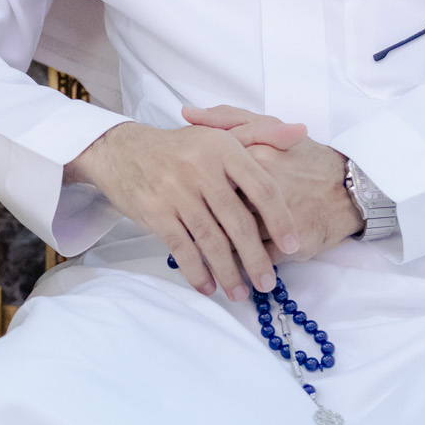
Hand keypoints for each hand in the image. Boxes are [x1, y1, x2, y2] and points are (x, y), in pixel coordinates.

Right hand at [65, 118, 307, 301]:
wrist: (122, 151)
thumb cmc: (179, 148)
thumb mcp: (219, 133)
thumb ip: (262, 134)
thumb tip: (301, 132)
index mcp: (223, 147)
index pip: (261, 187)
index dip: (280, 219)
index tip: (291, 246)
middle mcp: (200, 167)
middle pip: (237, 221)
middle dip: (256, 258)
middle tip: (267, 283)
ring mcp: (176, 191)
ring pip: (211, 240)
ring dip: (228, 272)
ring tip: (240, 293)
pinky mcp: (155, 211)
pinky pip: (182, 248)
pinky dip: (196, 271)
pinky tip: (207, 286)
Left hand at [184, 104, 362, 259]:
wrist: (350, 190)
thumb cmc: (306, 159)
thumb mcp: (269, 128)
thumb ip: (226, 119)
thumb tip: (186, 113)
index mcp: (253, 156)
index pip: (206, 174)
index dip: (191, 187)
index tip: (181, 193)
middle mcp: (261, 187)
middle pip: (212, 209)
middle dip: (198, 221)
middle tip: (186, 226)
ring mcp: (274, 219)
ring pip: (228, 238)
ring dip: (214, 248)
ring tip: (206, 251)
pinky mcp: (287, 245)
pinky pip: (251, 258)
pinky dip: (240, 262)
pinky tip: (233, 264)